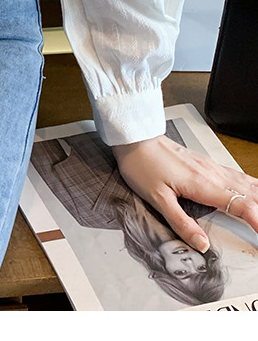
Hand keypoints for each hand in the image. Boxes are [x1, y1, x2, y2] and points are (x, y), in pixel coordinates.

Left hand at [113, 134, 257, 252]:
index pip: (241, 205)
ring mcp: (210, 166)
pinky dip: (251, 184)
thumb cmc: (142, 164)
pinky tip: (253, 188)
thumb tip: (201, 244)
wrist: (135, 138)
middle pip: (249, 193)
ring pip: (246, 182)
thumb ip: (181, 222)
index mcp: (202, 184)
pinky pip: (236, 174)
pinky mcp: (205, 162)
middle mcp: (211, 173)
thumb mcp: (156, 198)